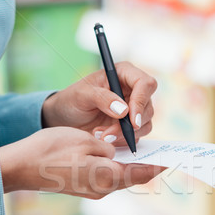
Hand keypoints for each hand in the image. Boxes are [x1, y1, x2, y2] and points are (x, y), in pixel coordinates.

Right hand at [0, 127, 162, 198]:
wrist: (21, 167)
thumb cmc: (51, 150)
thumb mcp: (86, 140)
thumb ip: (108, 148)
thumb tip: (115, 154)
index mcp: (107, 177)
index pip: (142, 173)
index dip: (157, 166)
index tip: (171, 160)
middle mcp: (103, 190)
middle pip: (133, 178)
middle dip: (147, 167)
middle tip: (159, 154)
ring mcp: (92, 192)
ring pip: (119, 179)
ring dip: (130, 167)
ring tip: (140, 153)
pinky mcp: (82, 190)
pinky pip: (106, 179)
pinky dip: (115, 169)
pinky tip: (116, 157)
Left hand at [41, 62, 156, 146]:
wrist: (66, 118)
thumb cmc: (72, 100)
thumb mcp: (82, 95)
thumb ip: (102, 99)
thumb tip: (124, 110)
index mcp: (124, 74)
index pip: (145, 84)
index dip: (141, 102)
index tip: (132, 120)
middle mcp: (133, 90)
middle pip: (148, 107)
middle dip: (129, 125)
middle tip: (107, 135)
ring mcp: (134, 109)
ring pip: (145, 124)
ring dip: (124, 135)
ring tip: (100, 136)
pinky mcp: (131, 125)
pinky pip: (137, 136)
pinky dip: (122, 140)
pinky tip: (104, 138)